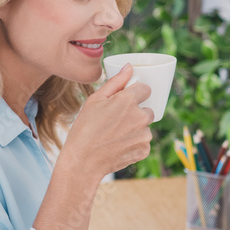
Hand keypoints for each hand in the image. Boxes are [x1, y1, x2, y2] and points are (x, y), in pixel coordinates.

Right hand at [60, 64, 152, 179]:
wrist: (83, 162)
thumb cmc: (84, 129)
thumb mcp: (95, 100)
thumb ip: (115, 82)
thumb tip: (129, 67)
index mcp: (128, 101)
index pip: (145, 89)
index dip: (135, 94)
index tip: (126, 101)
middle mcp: (140, 117)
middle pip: (146, 110)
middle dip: (135, 113)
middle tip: (116, 122)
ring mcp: (144, 135)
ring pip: (145, 127)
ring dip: (135, 130)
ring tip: (115, 136)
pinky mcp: (144, 150)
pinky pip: (143, 143)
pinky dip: (134, 144)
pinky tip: (118, 146)